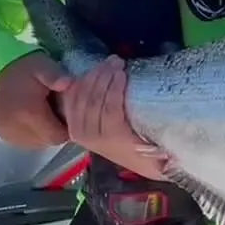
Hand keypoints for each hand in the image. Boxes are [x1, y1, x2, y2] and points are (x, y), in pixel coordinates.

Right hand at [0, 52, 71, 148]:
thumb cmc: (21, 68)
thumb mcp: (41, 65)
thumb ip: (56, 75)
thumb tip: (68, 83)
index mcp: (29, 113)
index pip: (58, 135)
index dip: (66, 127)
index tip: (67, 113)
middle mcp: (16, 128)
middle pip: (47, 140)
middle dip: (55, 129)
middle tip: (55, 111)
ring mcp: (6, 133)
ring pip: (36, 143)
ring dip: (43, 132)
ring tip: (43, 114)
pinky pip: (23, 141)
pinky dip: (31, 133)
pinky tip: (31, 119)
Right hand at [62, 55, 168, 179]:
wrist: (152, 164)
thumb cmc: (131, 143)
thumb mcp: (106, 125)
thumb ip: (97, 107)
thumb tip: (99, 77)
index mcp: (76, 129)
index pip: (72, 98)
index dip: (84, 78)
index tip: (99, 64)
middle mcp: (80, 134)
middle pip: (83, 96)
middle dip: (97, 74)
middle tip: (112, 60)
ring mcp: (95, 137)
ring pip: (96, 99)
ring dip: (106, 77)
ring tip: (118, 65)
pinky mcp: (112, 136)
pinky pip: (110, 106)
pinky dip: (115, 89)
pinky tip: (122, 78)